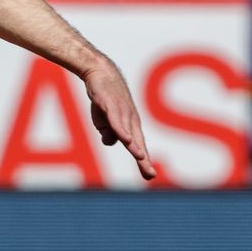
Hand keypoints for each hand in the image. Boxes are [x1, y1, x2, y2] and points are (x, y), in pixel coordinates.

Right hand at [82, 60, 156, 179]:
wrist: (101, 74)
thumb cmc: (105, 99)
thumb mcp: (103, 121)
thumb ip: (108, 134)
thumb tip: (112, 141)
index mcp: (130, 126)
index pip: (139, 147)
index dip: (143, 162)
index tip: (150, 176)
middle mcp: (130, 121)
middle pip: (138, 142)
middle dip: (143, 159)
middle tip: (150, 174)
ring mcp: (121, 112)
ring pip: (128, 132)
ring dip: (134, 146)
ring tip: (141, 158)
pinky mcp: (110, 104)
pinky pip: (116, 119)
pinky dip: (121, 130)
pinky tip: (126, 139)